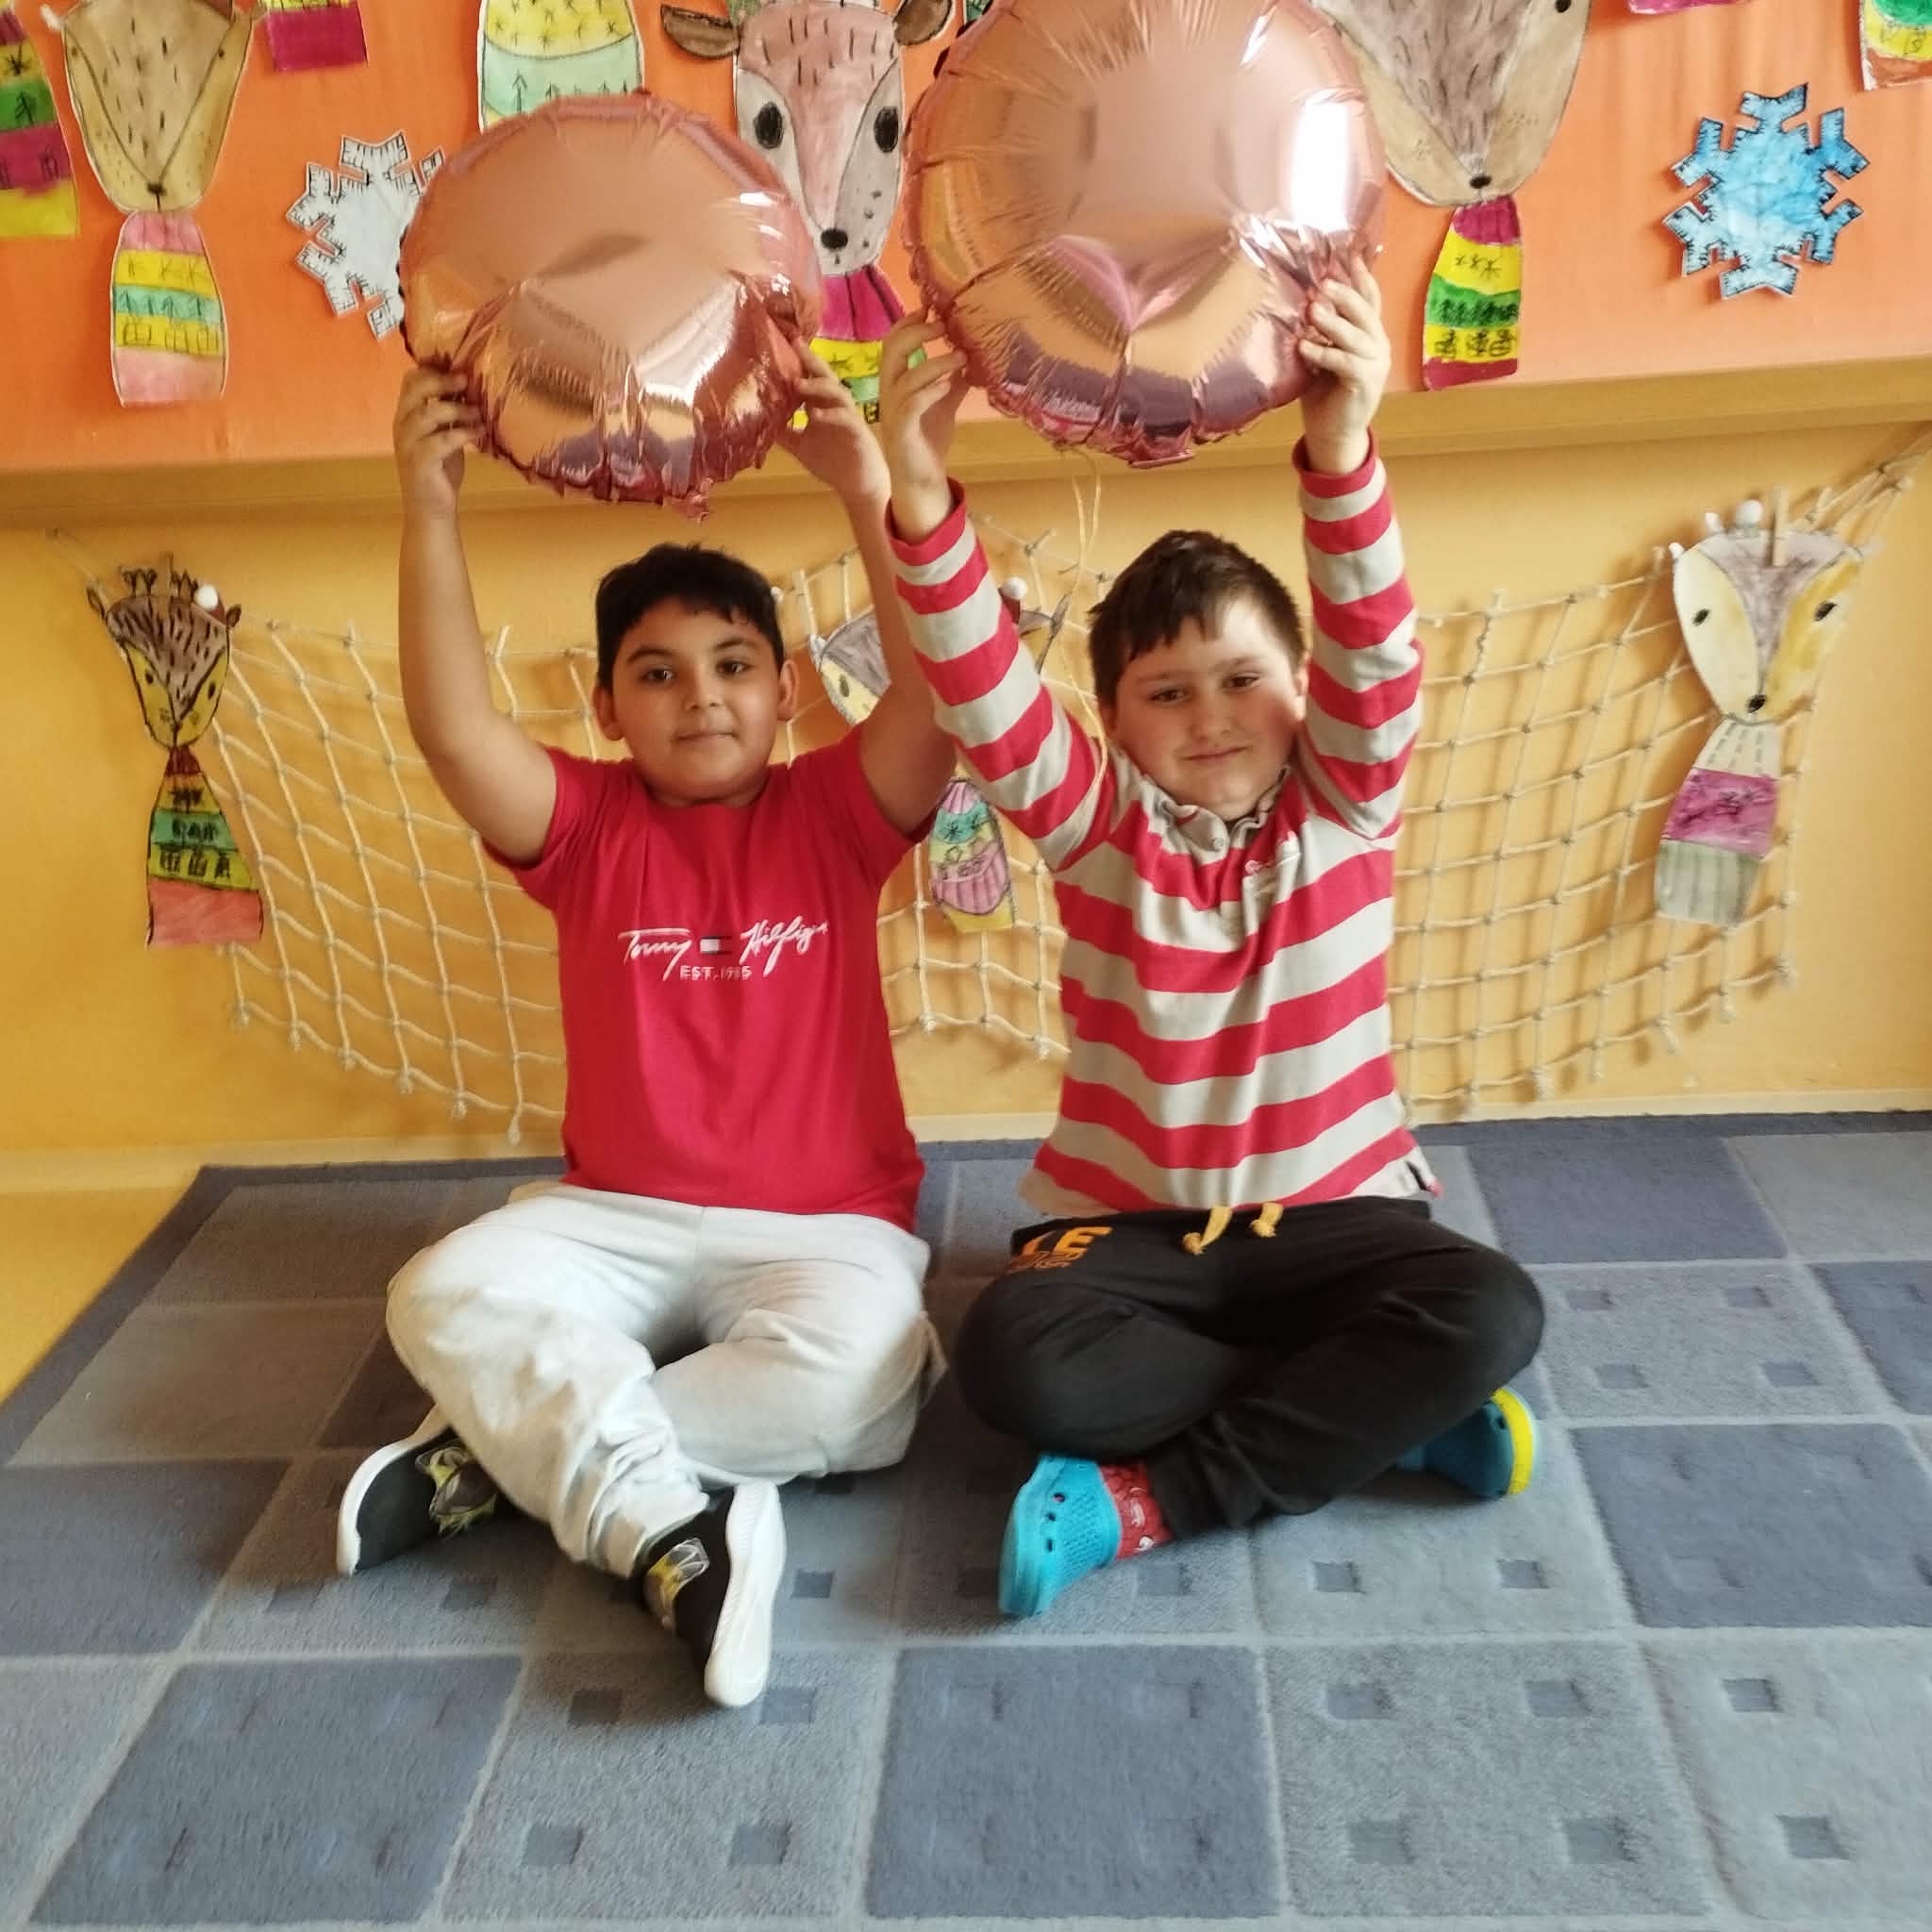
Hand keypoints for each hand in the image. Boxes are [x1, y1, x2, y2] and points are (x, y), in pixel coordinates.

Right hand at [394, 366, 482, 519]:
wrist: (431, 510)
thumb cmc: (440, 471)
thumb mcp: (445, 435)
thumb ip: (450, 413)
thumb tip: (469, 387)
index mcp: (407, 415)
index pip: (410, 380)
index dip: (432, 368)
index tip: (458, 365)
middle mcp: (402, 425)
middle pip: (414, 390)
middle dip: (442, 381)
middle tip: (466, 380)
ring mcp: (408, 443)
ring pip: (427, 414)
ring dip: (457, 409)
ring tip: (477, 412)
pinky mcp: (419, 462)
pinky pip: (441, 440)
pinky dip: (463, 433)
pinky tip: (480, 432)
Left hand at [776, 347, 889, 505]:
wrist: (858, 486)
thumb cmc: (833, 464)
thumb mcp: (801, 447)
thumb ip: (784, 433)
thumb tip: (760, 421)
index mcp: (822, 406)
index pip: (810, 379)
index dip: (798, 363)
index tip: (783, 345)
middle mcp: (835, 407)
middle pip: (825, 376)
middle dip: (811, 360)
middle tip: (796, 343)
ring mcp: (848, 417)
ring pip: (836, 392)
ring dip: (818, 386)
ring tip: (798, 383)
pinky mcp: (858, 432)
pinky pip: (845, 417)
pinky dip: (830, 414)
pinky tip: (814, 415)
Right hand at [877, 313, 967, 542]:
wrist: (921, 478)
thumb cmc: (928, 439)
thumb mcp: (945, 402)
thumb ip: (954, 379)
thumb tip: (973, 355)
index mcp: (895, 381)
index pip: (893, 342)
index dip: (909, 321)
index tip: (931, 306)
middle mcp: (888, 392)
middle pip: (892, 350)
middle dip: (917, 333)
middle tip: (944, 325)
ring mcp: (892, 411)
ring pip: (906, 376)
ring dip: (935, 363)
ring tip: (962, 357)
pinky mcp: (901, 431)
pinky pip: (912, 405)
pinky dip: (931, 391)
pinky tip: (950, 385)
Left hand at [1298, 258, 1389, 476]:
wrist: (1334, 435)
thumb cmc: (1324, 394)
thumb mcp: (1324, 355)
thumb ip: (1323, 331)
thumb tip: (1309, 299)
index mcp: (1370, 335)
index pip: (1370, 299)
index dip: (1361, 277)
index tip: (1349, 254)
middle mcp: (1378, 345)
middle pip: (1365, 312)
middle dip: (1344, 295)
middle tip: (1323, 282)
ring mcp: (1376, 364)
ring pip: (1355, 336)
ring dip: (1332, 322)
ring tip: (1312, 309)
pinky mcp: (1365, 383)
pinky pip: (1343, 362)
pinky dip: (1322, 353)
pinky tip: (1304, 347)